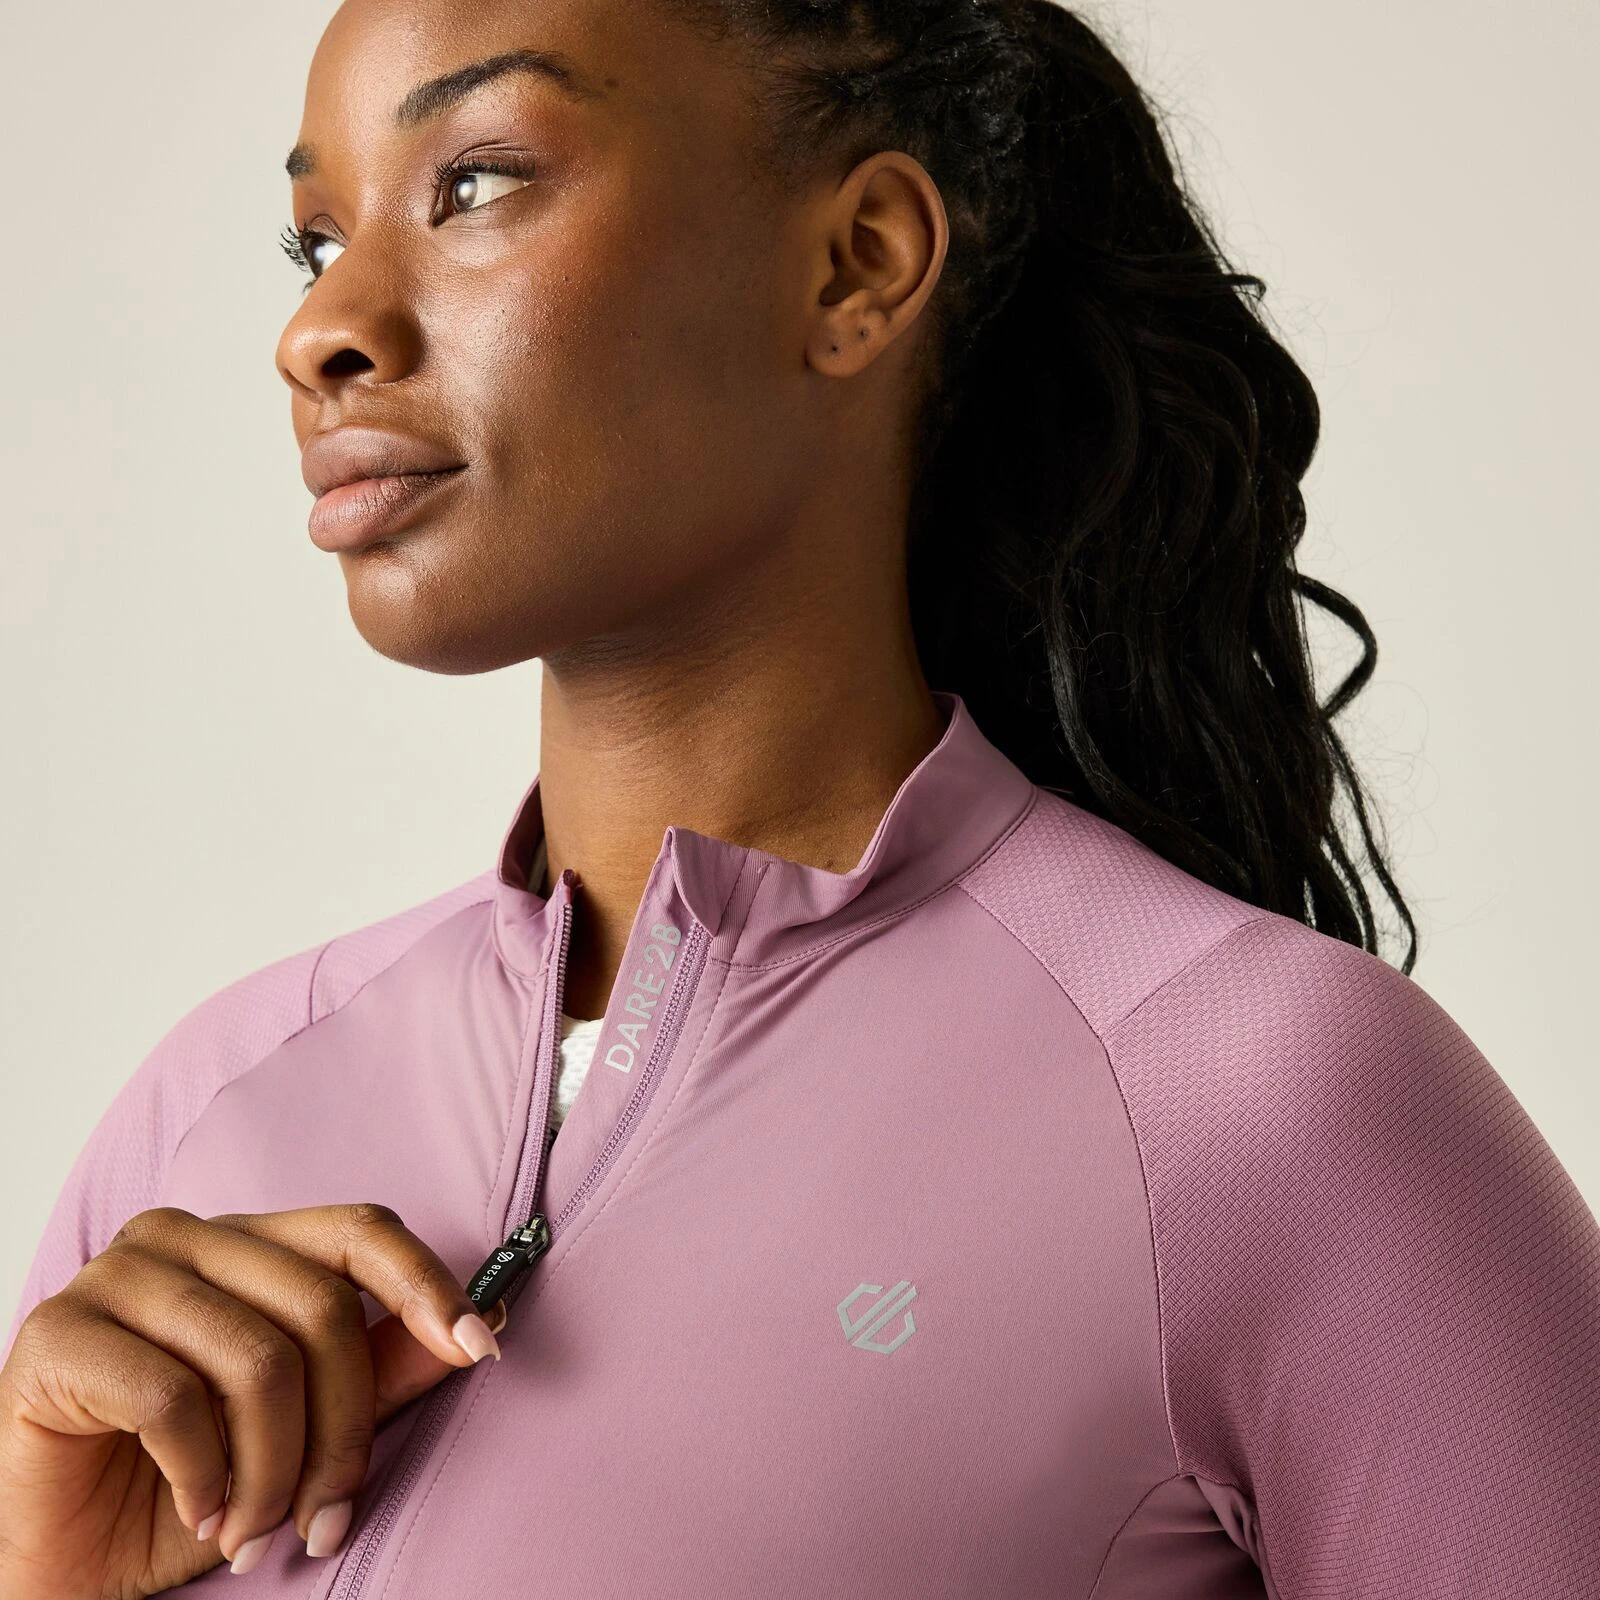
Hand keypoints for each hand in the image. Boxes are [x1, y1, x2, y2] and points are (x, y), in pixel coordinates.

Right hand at [0, 1203, 506, 1597]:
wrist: (59, 1559)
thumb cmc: (184, 1485)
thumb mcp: (303, 1430)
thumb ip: (381, 1371)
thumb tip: (484, 1324)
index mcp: (249, 1241)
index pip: (361, 1230)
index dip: (428, 1285)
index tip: (483, 1346)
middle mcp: (185, 1238)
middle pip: (323, 1309)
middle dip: (344, 1432)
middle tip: (328, 1517)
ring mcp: (116, 1275)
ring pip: (259, 1360)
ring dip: (273, 1472)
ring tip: (255, 1532)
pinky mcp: (59, 1334)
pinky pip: (174, 1402)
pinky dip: (205, 1478)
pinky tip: (199, 1513)